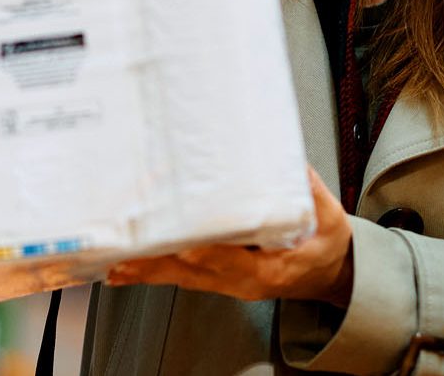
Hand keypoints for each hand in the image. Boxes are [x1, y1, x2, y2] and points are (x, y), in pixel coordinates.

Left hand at [104, 166, 353, 306]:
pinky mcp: (218, 280)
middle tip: (124, 240)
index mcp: (269, 268)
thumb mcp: (330, 219)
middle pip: (190, 268)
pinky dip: (152, 272)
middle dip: (155, 254)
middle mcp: (242, 280)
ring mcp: (227, 284)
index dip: (196, 244)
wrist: (328, 277)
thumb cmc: (326, 250)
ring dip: (146, 267)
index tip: (175, 231)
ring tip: (114, 258)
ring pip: (179, 276)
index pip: (225, 258)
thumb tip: (287, 159)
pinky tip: (125, 269)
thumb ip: (309, 191)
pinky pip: (180, 278)